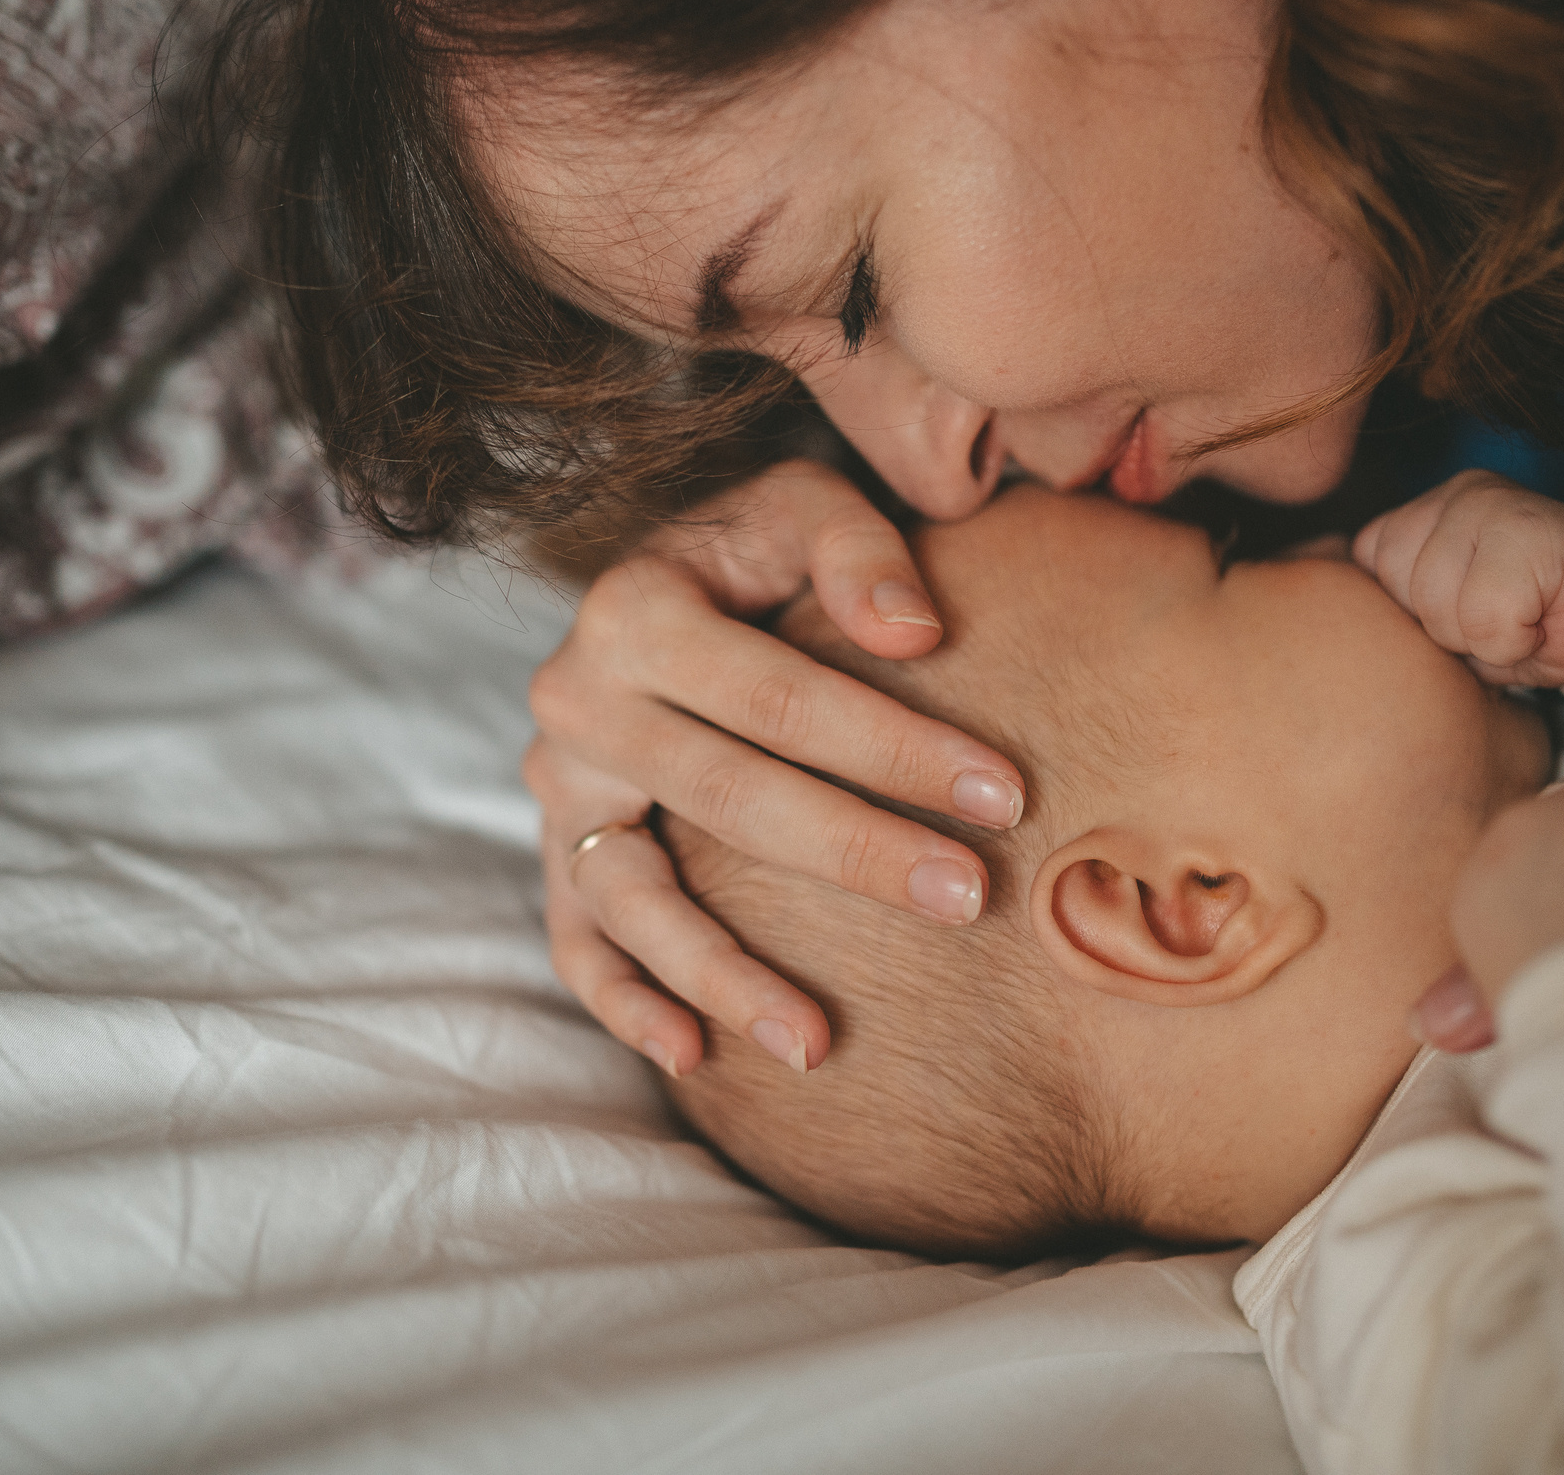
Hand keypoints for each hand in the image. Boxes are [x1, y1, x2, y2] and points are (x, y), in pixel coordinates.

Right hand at [526, 459, 1026, 1078]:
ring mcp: (561, 791)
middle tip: (968, 899)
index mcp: (634, 609)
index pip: (777, 696)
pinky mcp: (560, 855)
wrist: (676, 581)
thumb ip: (857, 549)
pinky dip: (627, 1006)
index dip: (892, 747)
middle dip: (854, 853)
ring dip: (726, 976)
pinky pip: (581, 944)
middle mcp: (577, 702)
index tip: (1004, 793)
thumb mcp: (803, 504)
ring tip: (817, 1043)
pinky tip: (697, 1058)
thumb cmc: (759, 551)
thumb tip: (913, 632)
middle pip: (727, 798)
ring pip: (636, 899)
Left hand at [1355, 470, 1563, 694]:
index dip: (1418, 617)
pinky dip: (1514, 641)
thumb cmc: (1537, 628)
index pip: (1367, 574)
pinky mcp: (1536, 530)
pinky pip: (1487, 616)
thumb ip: (1400, 608)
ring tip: (1522, 620)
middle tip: (1503, 620)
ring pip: (1440, 605)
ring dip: (1483, 637)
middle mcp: (1454, 493)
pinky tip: (1543, 623)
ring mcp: (1494, 503)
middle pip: (1399, 590)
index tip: (1471, 616)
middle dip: (1448, 629)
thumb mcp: (1449, 621)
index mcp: (1423, 511)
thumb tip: (1335, 630)